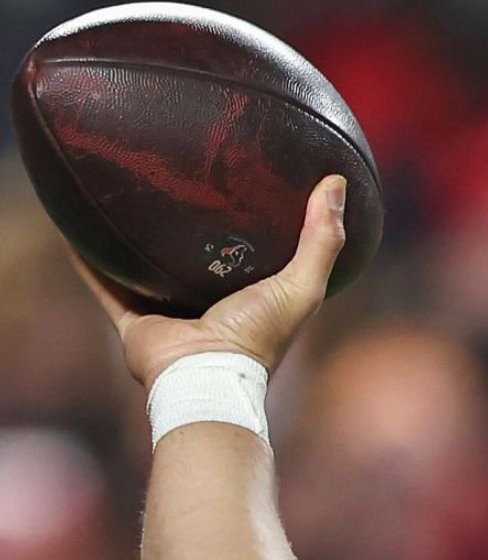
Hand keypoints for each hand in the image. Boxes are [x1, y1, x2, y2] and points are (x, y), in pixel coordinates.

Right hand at [70, 174, 348, 388]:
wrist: (205, 377)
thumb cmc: (259, 335)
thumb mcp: (303, 283)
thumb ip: (323, 237)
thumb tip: (337, 182)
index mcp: (252, 298)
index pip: (255, 255)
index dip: (255, 224)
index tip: (250, 185)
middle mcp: (210, 305)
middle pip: (198, 261)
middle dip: (189, 230)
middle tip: (182, 184)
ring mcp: (171, 315)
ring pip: (148, 271)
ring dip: (136, 244)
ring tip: (126, 200)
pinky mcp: (134, 324)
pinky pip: (106, 287)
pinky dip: (91, 263)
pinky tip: (77, 232)